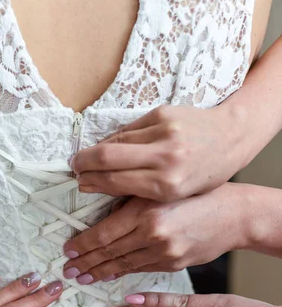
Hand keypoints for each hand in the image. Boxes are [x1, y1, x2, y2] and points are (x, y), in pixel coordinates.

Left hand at [63, 183, 246, 282]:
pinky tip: (109, 274)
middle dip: (85, 263)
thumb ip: (130, 204)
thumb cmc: (196, 196)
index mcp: (144, 210)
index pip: (102, 233)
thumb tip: (101, 220)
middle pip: (108, 252)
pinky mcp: (173, 264)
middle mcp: (152, 233)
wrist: (234, 214)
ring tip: (82, 277)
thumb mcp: (158, 191)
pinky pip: (140, 269)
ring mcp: (164, 252)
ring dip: (99, 271)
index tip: (67, 250)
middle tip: (67, 271)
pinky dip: (122, 272)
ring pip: (122, 264)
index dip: (81, 245)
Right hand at [72, 104, 244, 201]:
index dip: (92, 182)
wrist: (233, 136)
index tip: (80, 183)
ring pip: (115, 141)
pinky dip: (116, 138)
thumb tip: (103, 183)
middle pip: (107, 158)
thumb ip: (142, 189)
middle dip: (84, 164)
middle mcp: (164, 158)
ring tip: (86, 158)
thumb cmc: (206, 173)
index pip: (115, 181)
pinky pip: (129, 129)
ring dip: (96, 150)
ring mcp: (162, 132)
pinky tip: (110, 145)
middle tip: (74, 168)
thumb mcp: (177, 192)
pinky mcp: (161, 113)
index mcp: (168, 185)